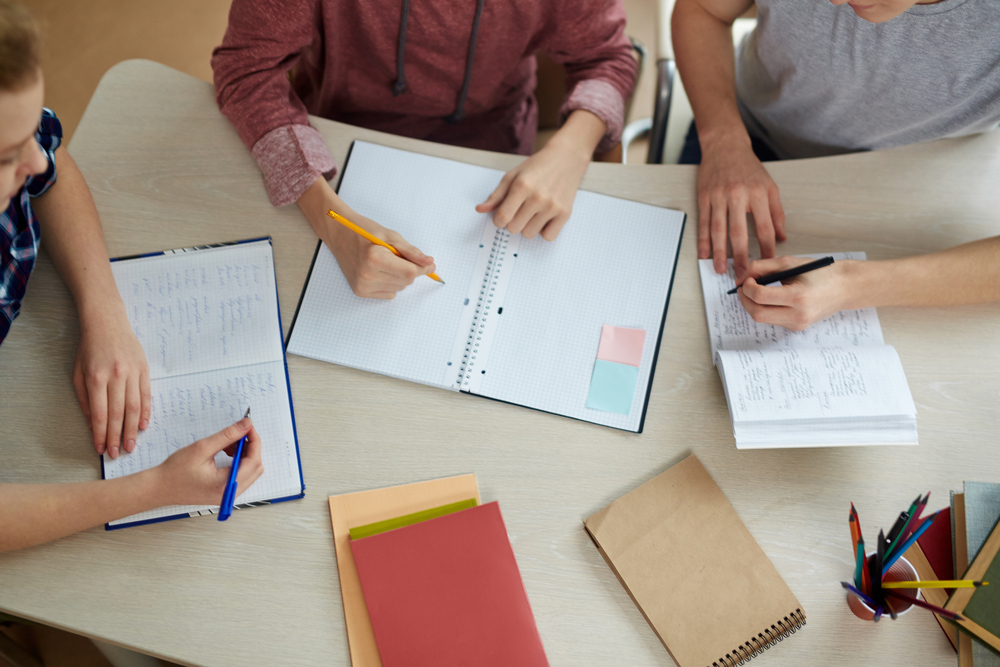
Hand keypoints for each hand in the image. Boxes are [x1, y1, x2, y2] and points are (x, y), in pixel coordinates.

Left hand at [73, 308, 150, 458]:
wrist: (108, 321)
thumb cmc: (89, 347)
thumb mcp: (78, 371)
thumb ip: (84, 398)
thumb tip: (92, 422)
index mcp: (96, 378)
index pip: (99, 413)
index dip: (100, 433)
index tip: (101, 448)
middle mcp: (115, 376)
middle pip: (117, 414)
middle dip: (116, 436)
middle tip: (117, 453)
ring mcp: (132, 373)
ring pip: (133, 407)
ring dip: (132, 429)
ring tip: (132, 445)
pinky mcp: (144, 369)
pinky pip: (146, 395)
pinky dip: (145, 412)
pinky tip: (143, 425)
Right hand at [153, 417, 263, 506]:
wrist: (159, 488)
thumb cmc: (175, 470)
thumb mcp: (202, 448)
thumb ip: (227, 436)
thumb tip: (246, 425)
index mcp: (226, 485)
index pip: (254, 461)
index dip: (254, 440)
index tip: (248, 426)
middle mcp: (230, 493)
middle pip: (255, 467)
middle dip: (250, 447)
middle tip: (239, 433)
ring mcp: (228, 495)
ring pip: (249, 471)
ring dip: (244, 453)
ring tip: (228, 443)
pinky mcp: (224, 493)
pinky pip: (240, 475)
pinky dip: (238, 461)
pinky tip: (226, 452)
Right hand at [298, 179, 435, 298]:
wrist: (339, 234)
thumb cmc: (364, 232)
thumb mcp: (391, 236)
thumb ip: (412, 252)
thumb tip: (429, 263)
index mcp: (375, 259)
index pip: (410, 272)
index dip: (423, 268)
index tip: (429, 264)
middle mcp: (367, 276)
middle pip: (406, 281)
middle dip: (409, 269)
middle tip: (398, 256)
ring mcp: (362, 285)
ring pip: (399, 288)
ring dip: (399, 276)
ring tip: (386, 261)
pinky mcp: (360, 292)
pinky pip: (389, 293)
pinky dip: (390, 283)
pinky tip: (380, 271)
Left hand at [476, 139, 588, 240]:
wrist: (566, 158)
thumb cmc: (537, 167)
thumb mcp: (513, 175)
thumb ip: (496, 195)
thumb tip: (480, 210)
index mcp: (522, 186)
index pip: (502, 217)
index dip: (498, 220)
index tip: (502, 215)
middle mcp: (538, 197)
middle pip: (514, 228)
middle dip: (513, 222)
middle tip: (519, 211)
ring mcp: (552, 206)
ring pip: (529, 234)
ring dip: (528, 226)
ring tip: (533, 212)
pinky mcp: (565, 213)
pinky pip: (548, 237)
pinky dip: (544, 231)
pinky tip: (544, 218)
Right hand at [698, 141, 785, 279]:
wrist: (725, 146)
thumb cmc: (748, 168)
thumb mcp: (770, 186)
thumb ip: (777, 213)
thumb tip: (781, 237)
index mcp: (758, 194)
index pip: (765, 227)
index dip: (766, 248)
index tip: (767, 262)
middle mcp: (738, 195)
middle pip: (739, 232)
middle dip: (740, 256)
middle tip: (742, 274)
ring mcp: (719, 196)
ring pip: (718, 230)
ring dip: (719, 252)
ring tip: (720, 269)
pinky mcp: (705, 197)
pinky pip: (703, 222)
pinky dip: (703, 240)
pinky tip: (704, 253)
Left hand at [736, 256, 854, 330]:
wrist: (844, 287)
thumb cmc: (818, 272)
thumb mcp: (789, 263)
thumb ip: (762, 267)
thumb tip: (740, 278)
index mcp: (798, 297)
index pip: (759, 296)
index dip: (746, 286)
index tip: (746, 278)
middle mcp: (798, 315)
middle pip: (756, 314)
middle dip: (744, 299)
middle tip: (744, 287)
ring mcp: (797, 325)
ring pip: (761, 319)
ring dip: (753, 304)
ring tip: (756, 290)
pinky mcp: (796, 328)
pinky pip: (772, 320)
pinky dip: (765, 308)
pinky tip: (770, 298)